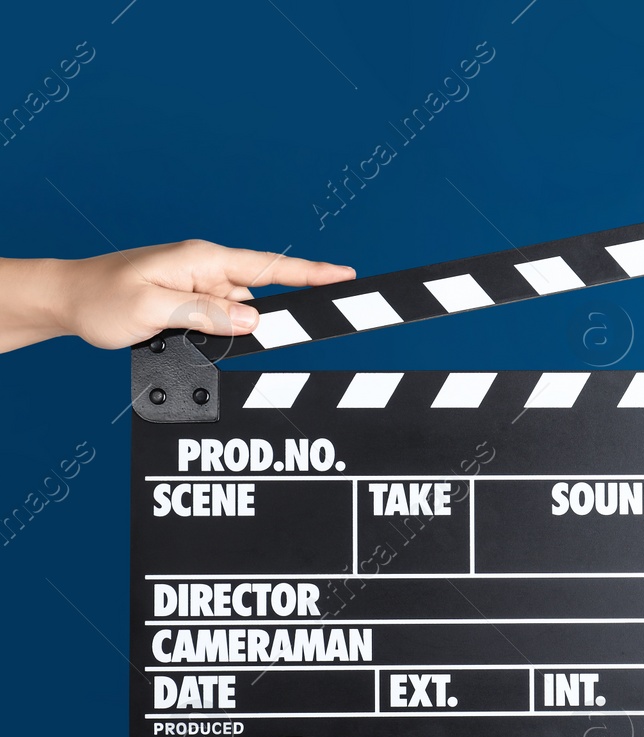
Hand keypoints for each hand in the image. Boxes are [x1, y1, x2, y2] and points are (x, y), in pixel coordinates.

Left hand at [3, 240, 354, 351]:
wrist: (65, 300)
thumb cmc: (100, 298)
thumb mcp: (153, 309)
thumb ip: (207, 313)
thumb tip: (254, 320)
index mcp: (202, 259)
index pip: (271, 266)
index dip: (312, 272)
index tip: (346, 275)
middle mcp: (206, 269)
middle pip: (258, 296)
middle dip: (253, 322)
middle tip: (214, 335)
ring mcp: (199, 286)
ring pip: (238, 314)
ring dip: (222, 333)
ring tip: (170, 334)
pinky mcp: (191, 303)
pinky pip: (219, 320)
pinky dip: (211, 334)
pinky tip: (176, 337)